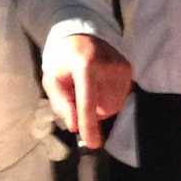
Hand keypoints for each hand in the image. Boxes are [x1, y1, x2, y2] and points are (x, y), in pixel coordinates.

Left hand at [43, 34, 131, 149]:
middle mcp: (108, 65)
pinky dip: (108, 98)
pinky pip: (120, 98)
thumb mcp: (52, 80)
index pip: (88, 101)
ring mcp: (121, 67)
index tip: (92, 143)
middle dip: (90, 112)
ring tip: (88, 87)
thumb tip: (75, 126)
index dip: (89, 125)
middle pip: (103, 108)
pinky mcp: (128, 69)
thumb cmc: (62, 60)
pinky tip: (99, 84)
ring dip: (99, 105)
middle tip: (77, 95)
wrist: (80, 36)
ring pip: (114, 106)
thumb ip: (62, 104)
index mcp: (85, 65)